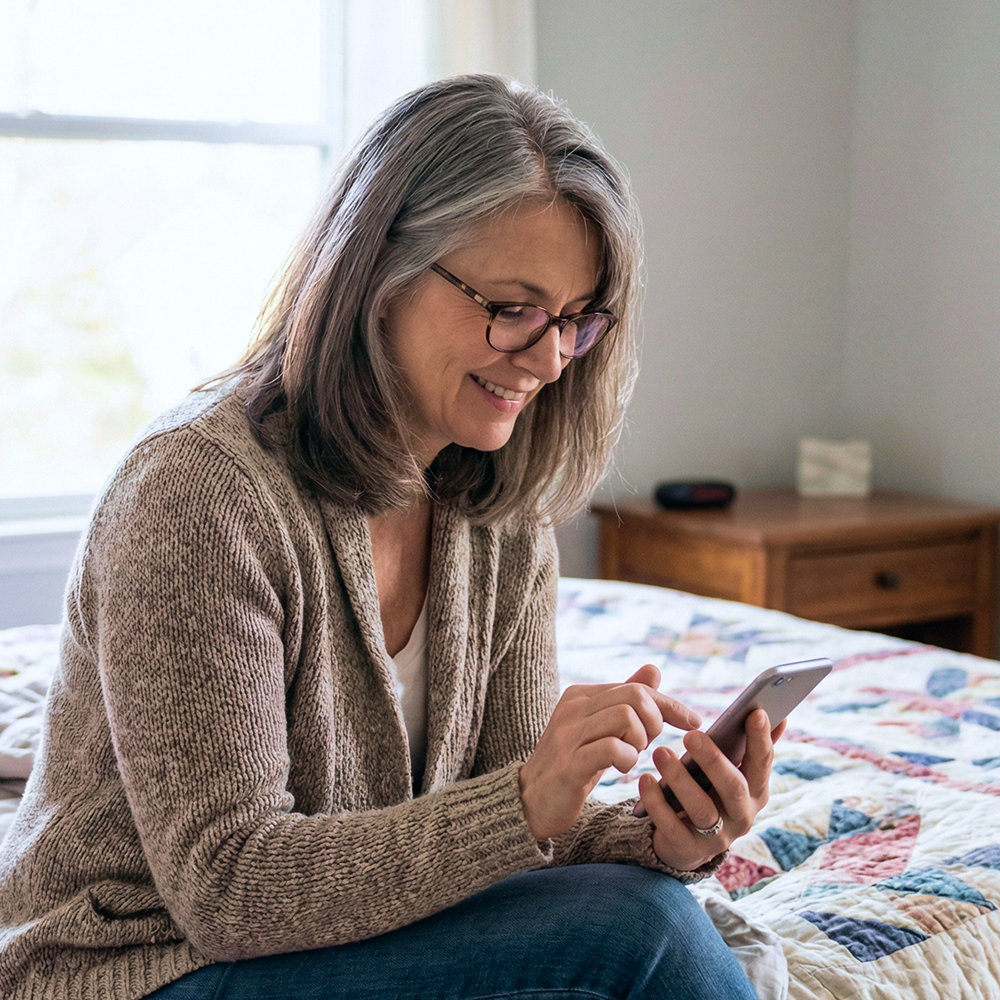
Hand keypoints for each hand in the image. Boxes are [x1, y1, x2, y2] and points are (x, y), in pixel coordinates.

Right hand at [519, 664, 700, 840]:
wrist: (530, 802)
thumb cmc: (572, 764)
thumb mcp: (599, 728)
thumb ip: (624, 700)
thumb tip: (654, 669)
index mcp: (580, 695)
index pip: (636, 686)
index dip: (669, 704)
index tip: (694, 722)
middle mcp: (572, 708)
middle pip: (634, 696)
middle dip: (655, 721)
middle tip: (648, 744)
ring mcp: (568, 734)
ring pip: (625, 717)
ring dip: (640, 740)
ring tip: (632, 755)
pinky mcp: (569, 763)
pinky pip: (612, 748)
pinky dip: (627, 759)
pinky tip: (621, 768)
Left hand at [637, 709, 786, 871]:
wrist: (685, 841)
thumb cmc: (709, 791)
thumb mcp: (729, 771)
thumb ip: (749, 745)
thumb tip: (774, 713)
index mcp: (755, 791)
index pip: (762, 762)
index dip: (760, 739)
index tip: (754, 712)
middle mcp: (742, 815)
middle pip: (733, 788)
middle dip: (714, 760)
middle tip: (691, 735)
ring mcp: (717, 836)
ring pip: (702, 808)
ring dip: (680, 779)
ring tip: (660, 752)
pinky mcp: (688, 849)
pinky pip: (672, 826)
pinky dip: (657, 802)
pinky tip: (645, 780)